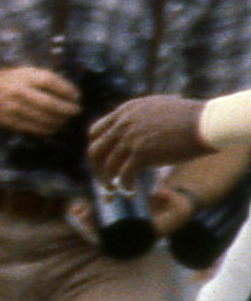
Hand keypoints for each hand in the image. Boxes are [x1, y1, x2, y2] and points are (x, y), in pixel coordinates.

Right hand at [0, 61, 80, 137]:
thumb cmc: (10, 80)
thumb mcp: (27, 72)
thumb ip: (47, 80)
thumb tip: (72, 95)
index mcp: (24, 76)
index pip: (51, 82)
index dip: (67, 90)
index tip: (77, 96)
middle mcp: (19, 91)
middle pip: (50, 103)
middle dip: (67, 110)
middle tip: (76, 111)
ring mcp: (13, 107)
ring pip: (43, 118)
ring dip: (59, 121)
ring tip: (65, 120)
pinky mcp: (9, 120)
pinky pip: (33, 128)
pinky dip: (47, 129)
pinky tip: (52, 127)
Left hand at [91, 94, 212, 183]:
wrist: (206, 123)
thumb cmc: (190, 118)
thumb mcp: (157, 108)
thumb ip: (140, 117)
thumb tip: (134, 127)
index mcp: (124, 112)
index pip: (95, 132)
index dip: (96, 149)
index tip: (102, 162)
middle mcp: (123, 124)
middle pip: (95, 150)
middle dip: (96, 168)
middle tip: (104, 180)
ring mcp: (131, 138)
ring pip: (107, 165)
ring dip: (108, 181)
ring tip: (115, 190)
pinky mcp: (142, 153)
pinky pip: (124, 175)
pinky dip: (124, 186)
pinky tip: (131, 192)